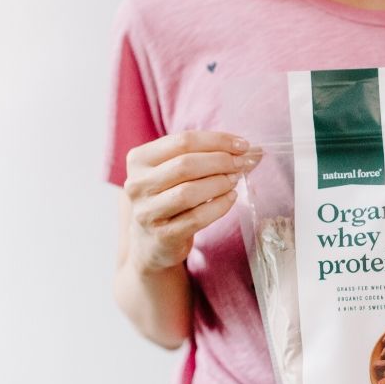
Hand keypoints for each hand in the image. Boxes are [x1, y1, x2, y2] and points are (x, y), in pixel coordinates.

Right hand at [123, 130, 258, 272]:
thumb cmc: (169, 197)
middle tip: (241, 164)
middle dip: (221, 161)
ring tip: (235, 180)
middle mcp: (137, 184)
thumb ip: (204, 155)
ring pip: (189, 192)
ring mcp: (147, 212)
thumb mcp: (175, 171)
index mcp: (139, 160)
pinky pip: (197, 218)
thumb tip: (247, 148)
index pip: (182, 141)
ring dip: (219, 183)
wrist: (152, 242)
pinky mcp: (163, 235)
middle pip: (185, 165)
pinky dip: (219, 206)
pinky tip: (231, 198)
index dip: (217, 141)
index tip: (242, 145)